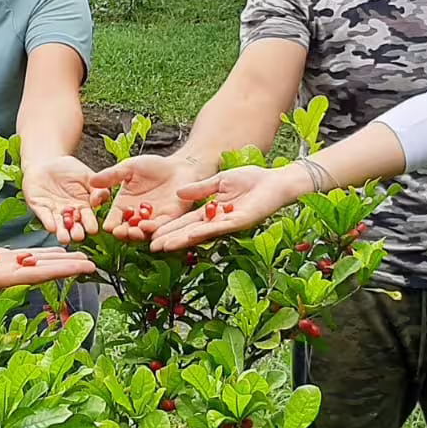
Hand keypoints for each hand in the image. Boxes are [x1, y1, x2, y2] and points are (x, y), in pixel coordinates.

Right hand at [0, 242, 95, 292]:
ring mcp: (6, 269)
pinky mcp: (0, 260)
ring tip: (81, 256)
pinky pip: (27, 256)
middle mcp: (9, 277)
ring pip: (40, 263)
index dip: (62, 271)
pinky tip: (56, 250)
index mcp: (2, 281)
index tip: (83, 268)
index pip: (39, 274)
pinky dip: (43, 253)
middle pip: (45, 270)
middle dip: (69, 267)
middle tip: (94, 264)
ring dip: (60, 260)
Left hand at [21, 154, 107, 242]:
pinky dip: (48, 221)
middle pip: (73, 227)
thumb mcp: (89, 176)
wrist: (49, 161)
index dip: (90, 225)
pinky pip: (44, 216)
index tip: (93, 229)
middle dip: (76, 232)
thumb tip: (99, 201)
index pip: (88, 220)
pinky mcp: (40, 207)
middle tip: (78, 236)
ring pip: (59, 226)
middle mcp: (69, 214)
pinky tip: (52, 227)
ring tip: (65, 238)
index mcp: (83, 207)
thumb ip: (98, 188)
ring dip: (62, 233)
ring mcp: (54, 212)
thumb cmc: (71, 169)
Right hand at [89, 154, 209, 241]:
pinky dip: (156, 230)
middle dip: (123, 232)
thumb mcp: (129, 168)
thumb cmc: (152, 166)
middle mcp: (137, 217)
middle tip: (120, 232)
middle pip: (127, 230)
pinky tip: (151, 227)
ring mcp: (153, 220)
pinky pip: (162, 228)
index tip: (108, 226)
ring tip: (134, 231)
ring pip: (143, 232)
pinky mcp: (170, 219)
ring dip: (138, 233)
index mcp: (124, 206)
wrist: (178, 166)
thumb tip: (92, 180)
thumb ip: (112, 175)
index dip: (111, 224)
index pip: (114, 219)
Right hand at [146, 163, 310, 251]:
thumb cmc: (251, 180)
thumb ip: (200, 189)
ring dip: (183, 240)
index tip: (152, 234)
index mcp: (211, 211)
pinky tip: (191, 235)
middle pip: (190, 232)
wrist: (275, 181)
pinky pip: (220, 227)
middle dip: (171, 239)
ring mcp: (228, 223)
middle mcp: (218, 221)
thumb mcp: (219, 182)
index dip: (169, 228)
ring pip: (202, 234)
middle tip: (151, 247)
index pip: (186, 222)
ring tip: (165, 246)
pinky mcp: (240, 221)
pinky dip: (205, 231)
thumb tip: (178, 194)